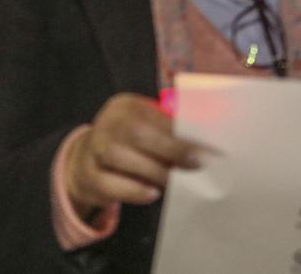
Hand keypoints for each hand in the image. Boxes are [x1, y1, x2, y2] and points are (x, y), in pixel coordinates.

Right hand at [64, 93, 202, 217]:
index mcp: (125, 107)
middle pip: (136, 133)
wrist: (87, 162)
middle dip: (173, 150)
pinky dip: (132, 190)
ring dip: (155, 171)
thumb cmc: (131, 145)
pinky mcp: (89, 176)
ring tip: (181, 183)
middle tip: (201, 166)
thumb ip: (172, 132)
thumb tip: (208, 144)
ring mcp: (94, 149)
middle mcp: (107, 123)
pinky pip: (109, 183)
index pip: (155, 115)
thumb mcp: (147, 128)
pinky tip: (153, 193)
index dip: (184, 133)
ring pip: (120, 157)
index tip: (212, 150)